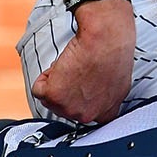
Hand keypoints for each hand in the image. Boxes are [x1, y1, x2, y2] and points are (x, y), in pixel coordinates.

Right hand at [30, 0, 135, 122]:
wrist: (105, 40)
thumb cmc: (114, 53)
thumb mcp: (118, 83)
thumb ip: (106, 96)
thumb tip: (98, 95)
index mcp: (105, 114)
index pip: (86, 114)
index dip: (79, 98)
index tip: (79, 88)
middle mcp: (87, 116)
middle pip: (64, 106)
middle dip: (66, 89)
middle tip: (78, 71)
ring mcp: (69, 109)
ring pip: (50, 98)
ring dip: (56, 81)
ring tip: (73, 66)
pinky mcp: (53, 96)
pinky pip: (38, 89)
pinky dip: (45, 75)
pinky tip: (62, 65)